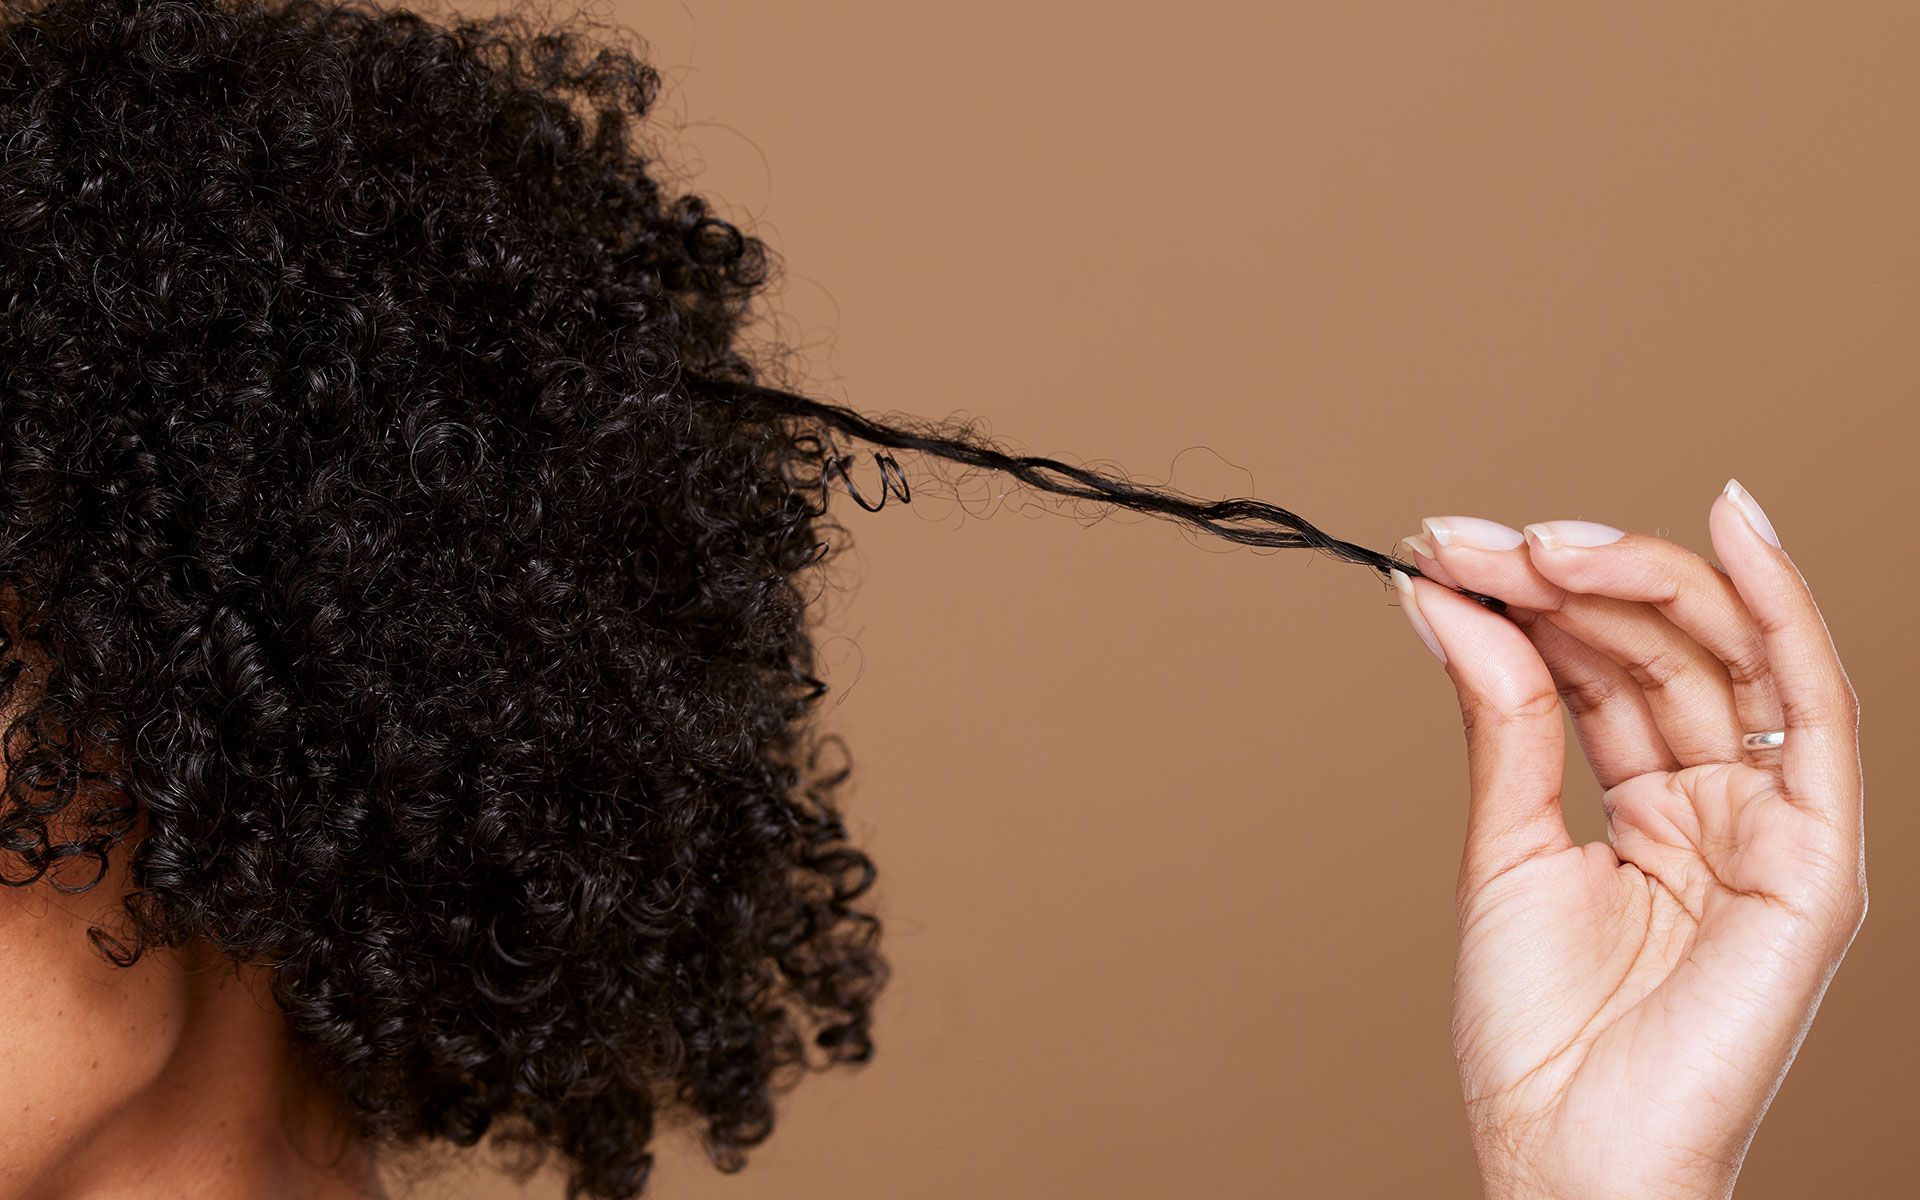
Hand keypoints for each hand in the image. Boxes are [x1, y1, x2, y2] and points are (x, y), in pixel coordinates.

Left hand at [1391, 481, 1865, 1199]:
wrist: (1566, 1154)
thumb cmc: (1537, 1034)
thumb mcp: (1504, 846)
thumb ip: (1502, 716)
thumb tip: (1443, 598)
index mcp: (1652, 810)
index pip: (1599, 666)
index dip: (1524, 599)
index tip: (1438, 548)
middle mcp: (1720, 804)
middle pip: (1656, 647)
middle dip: (1560, 579)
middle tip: (1466, 541)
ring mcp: (1772, 825)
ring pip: (1723, 656)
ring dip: (1631, 578)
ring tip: (1532, 544)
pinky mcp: (1817, 855)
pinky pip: (1815, 708)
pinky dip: (1782, 606)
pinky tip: (1733, 520)